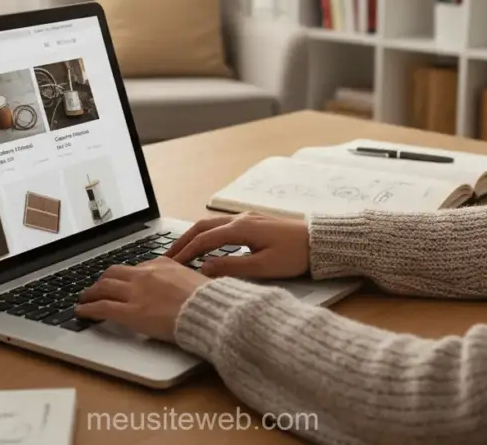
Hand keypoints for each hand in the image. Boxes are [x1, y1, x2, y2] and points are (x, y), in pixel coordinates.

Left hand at [74, 258, 209, 341]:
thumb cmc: (208, 299)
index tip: (120, 282)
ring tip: (85, 298)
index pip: (135, 268)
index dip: (123, 277)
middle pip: (113, 273)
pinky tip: (81, 312)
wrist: (208, 310)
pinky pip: (102, 307)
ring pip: (103, 288)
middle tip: (96, 288)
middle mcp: (144, 275)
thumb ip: (179, 278)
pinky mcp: (131, 312)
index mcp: (161, 264)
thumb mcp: (194, 278)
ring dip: (91, 293)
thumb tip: (177, 283)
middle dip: (102, 281)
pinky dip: (88, 309)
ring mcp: (136, 293)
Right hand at [164, 212, 309, 279]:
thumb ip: (231, 267)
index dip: (185, 252)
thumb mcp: (263, 267)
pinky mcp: (254, 222)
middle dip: (183, 241)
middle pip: (202, 227)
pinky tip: (206, 244)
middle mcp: (240, 219)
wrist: (319, 241)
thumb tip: (203, 268)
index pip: (204, 240)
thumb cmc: (294, 256)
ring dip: (193, 236)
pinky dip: (207, 234)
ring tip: (181, 251)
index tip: (171, 264)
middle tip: (167, 256)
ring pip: (211, 224)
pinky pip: (222, 225)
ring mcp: (247, 218)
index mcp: (241, 229)